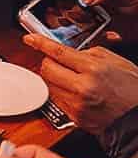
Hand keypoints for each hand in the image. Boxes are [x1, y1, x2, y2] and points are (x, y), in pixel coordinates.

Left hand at [22, 31, 137, 134]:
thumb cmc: (133, 90)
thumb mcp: (117, 62)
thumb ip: (91, 53)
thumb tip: (70, 51)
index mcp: (93, 69)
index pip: (58, 52)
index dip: (41, 43)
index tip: (30, 39)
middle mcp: (82, 87)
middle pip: (47, 69)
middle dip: (49, 62)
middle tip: (57, 61)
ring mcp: (77, 105)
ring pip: (49, 85)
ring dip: (55, 78)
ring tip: (72, 78)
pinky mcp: (75, 118)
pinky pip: (57, 101)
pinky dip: (61, 93)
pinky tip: (76, 92)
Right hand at [45, 0, 137, 41]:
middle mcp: (94, 2)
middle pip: (66, 4)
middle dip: (56, 13)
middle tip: (52, 21)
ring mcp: (99, 17)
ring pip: (75, 23)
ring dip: (70, 30)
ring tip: (67, 35)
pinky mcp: (107, 32)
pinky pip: (91, 39)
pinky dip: (87, 43)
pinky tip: (89, 45)